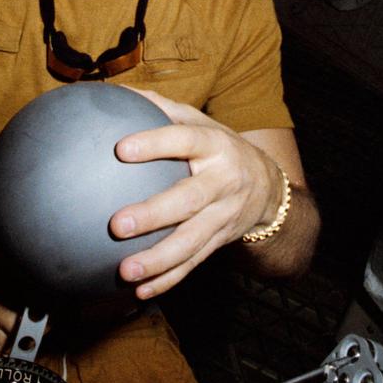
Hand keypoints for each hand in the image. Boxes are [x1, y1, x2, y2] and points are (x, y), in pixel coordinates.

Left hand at [109, 90, 288, 299]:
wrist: (269, 189)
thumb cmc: (218, 148)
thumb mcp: (200, 122)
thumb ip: (161, 108)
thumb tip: (113, 91)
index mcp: (215, 145)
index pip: (185, 140)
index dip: (155, 144)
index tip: (120, 149)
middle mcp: (222, 182)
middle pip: (188, 200)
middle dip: (154, 214)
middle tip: (116, 224)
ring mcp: (223, 217)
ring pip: (191, 241)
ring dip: (158, 260)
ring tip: (124, 271)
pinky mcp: (219, 242)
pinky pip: (193, 264)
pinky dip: (168, 280)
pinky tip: (140, 291)